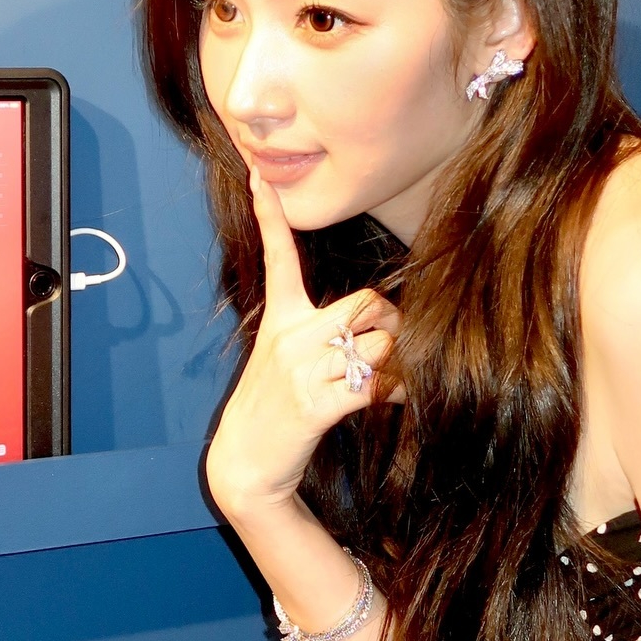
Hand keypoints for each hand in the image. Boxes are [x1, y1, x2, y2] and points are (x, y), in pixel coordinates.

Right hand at [205, 169, 400, 523]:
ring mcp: (302, 371)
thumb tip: (371, 329)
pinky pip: (375, 388)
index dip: (269, 215)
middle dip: (390, 320)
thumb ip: (318, 335)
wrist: (245, 463)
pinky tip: (393, 400)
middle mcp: (290, 339)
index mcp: (280, 320)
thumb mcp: (281, 361)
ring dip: (396, 364)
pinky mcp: (316, 405)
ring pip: (377, 346)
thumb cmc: (269, 408)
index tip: (260, 177)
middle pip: (364, 303)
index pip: (277, 258)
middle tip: (389, 342)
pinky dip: (395, 394)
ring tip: (391, 380)